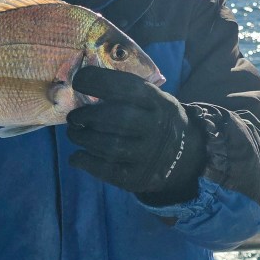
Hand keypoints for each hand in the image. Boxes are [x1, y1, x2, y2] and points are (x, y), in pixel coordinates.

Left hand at [67, 65, 205, 202]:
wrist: (185, 154)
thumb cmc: (157, 119)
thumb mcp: (154, 100)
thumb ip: (127, 93)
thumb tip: (84, 84)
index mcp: (159, 102)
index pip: (127, 87)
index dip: (98, 81)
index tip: (78, 81)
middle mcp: (156, 128)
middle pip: (114, 118)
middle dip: (87, 116)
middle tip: (74, 117)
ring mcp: (148, 155)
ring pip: (107, 145)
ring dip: (82, 138)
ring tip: (74, 133)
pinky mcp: (138, 178)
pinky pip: (105, 170)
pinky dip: (85, 162)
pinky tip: (77, 157)